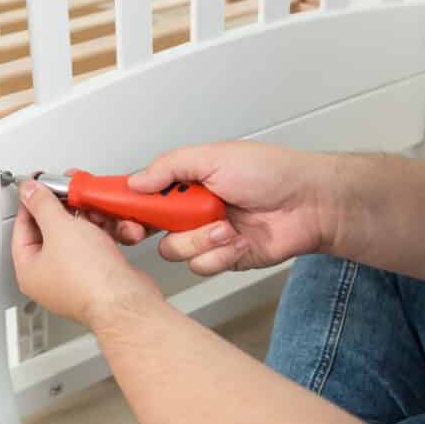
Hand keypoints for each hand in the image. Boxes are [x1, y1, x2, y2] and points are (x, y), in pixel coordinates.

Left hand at [11, 180, 163, 326]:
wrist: (127, 300)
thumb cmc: (90, 278)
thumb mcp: (59, 228)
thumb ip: (42, 204)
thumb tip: (29, 191)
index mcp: (29, 270)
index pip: (21, 229)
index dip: (31, 204)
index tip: (41, 188)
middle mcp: (49, 278)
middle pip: (51, 232)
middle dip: (67, 211)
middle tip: (72, 195)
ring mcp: (74, 278)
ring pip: (77, 237)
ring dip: (90, 220)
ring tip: (97, 210)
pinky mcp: (99, 277)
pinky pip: (96, 247)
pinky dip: (104, 234)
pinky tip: (113, 226)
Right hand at [98, 142, 334, 275]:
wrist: (311, 203)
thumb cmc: (271, 172)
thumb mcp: (213, 157)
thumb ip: (169, 167)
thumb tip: (135, 181)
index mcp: (184, 183)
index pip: (141, 195)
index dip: (124, 205)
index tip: (113, 211)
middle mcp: (189, 210)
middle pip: (148, 227)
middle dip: (150, 228)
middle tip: (156, 223)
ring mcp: (204, 235)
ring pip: (174, 250)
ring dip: (199, 239)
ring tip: (226, 225)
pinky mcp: (223, 258)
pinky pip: (202, 265)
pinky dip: (220, 254)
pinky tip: (240, 239)